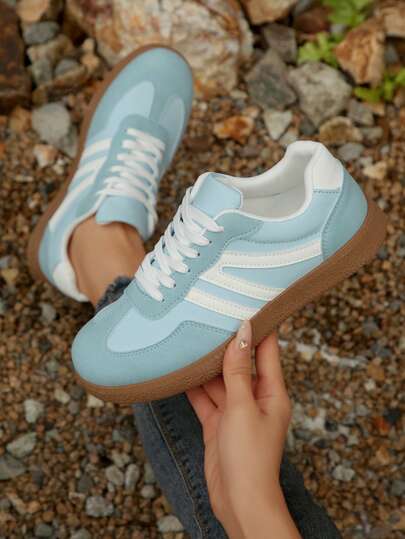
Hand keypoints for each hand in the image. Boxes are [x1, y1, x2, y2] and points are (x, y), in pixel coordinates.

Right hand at [187, 321, 300, 538]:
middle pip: (240, 363)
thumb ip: (238, 370)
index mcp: (272, 392)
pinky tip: (180, 371)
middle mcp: (255, 398)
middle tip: (210, 316)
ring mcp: (235, 412)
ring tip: (191, 339)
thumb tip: (243, 332)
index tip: (250, 302)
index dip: (261, 327)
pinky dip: (194, 387)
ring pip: (219, 380)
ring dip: (206, 365)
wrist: (238, 501)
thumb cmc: (250, 456)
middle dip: (226, 344)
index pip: (268, 350)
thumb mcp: (242, 406)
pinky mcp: (217, 424)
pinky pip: (205, 399)